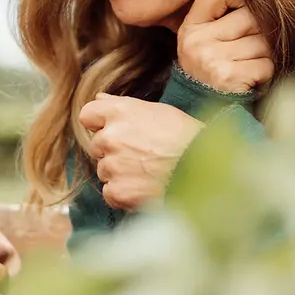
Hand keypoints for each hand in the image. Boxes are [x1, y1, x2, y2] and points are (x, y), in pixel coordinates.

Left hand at [78, 94, 203, 209]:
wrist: (206, 171)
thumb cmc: (188, 137)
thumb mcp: (158, 112)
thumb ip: (123, 106)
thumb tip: (100, 99)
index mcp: (120, 112)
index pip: (88, 115)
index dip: (100, 124)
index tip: (113, 131)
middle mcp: (111, 137)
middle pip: (97, 145)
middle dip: (113, 151)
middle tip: (142, 156)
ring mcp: (112, 165)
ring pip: (105, 170)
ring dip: (120, 173)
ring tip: (149, 173)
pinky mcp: (117, 191)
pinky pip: (111, 193)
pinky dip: (124, 194)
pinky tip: (146, 188)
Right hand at [176, 0, 273, 93]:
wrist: (208, 120)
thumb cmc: (215, 77)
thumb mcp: (207, 44)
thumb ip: (225, 18)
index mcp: (190, 28)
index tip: (242, 14)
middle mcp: (196, 42)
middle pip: (249, 16)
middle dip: (259, 34)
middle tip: (250, 53)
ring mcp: (209, 59)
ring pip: (262, 41)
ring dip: (264, 57)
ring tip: (249, 69)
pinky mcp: (227, 76)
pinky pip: (265, 63)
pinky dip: (265, 74)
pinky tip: (251, 82)